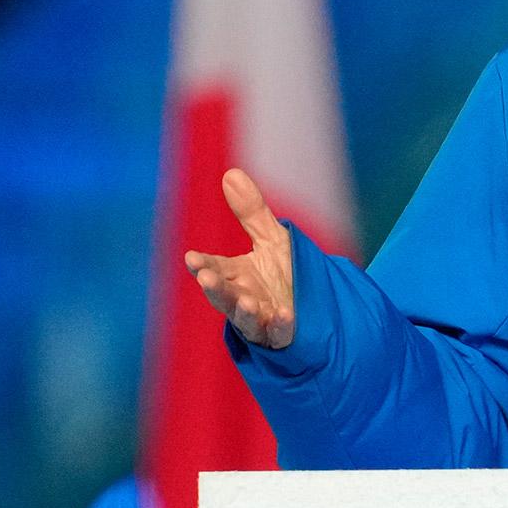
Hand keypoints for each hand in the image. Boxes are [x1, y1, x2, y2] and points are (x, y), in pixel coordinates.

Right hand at [184, 168, 296, 348]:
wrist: (315, 307)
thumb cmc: (286, 274)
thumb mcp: (272, 239)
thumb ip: (251, 212)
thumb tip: (230, 172)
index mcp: (237, 274)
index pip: (216, 268)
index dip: (204, 264)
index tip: (192, 258)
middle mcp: (245, 298)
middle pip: (224, 295)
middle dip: (216, 288)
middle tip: (205, 278)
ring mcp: (262, 320)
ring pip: (247, 319)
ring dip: (245, 311)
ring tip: (247, 303)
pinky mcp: (282, 336)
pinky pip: (280, 334)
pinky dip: (280, 326)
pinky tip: (285, 315)